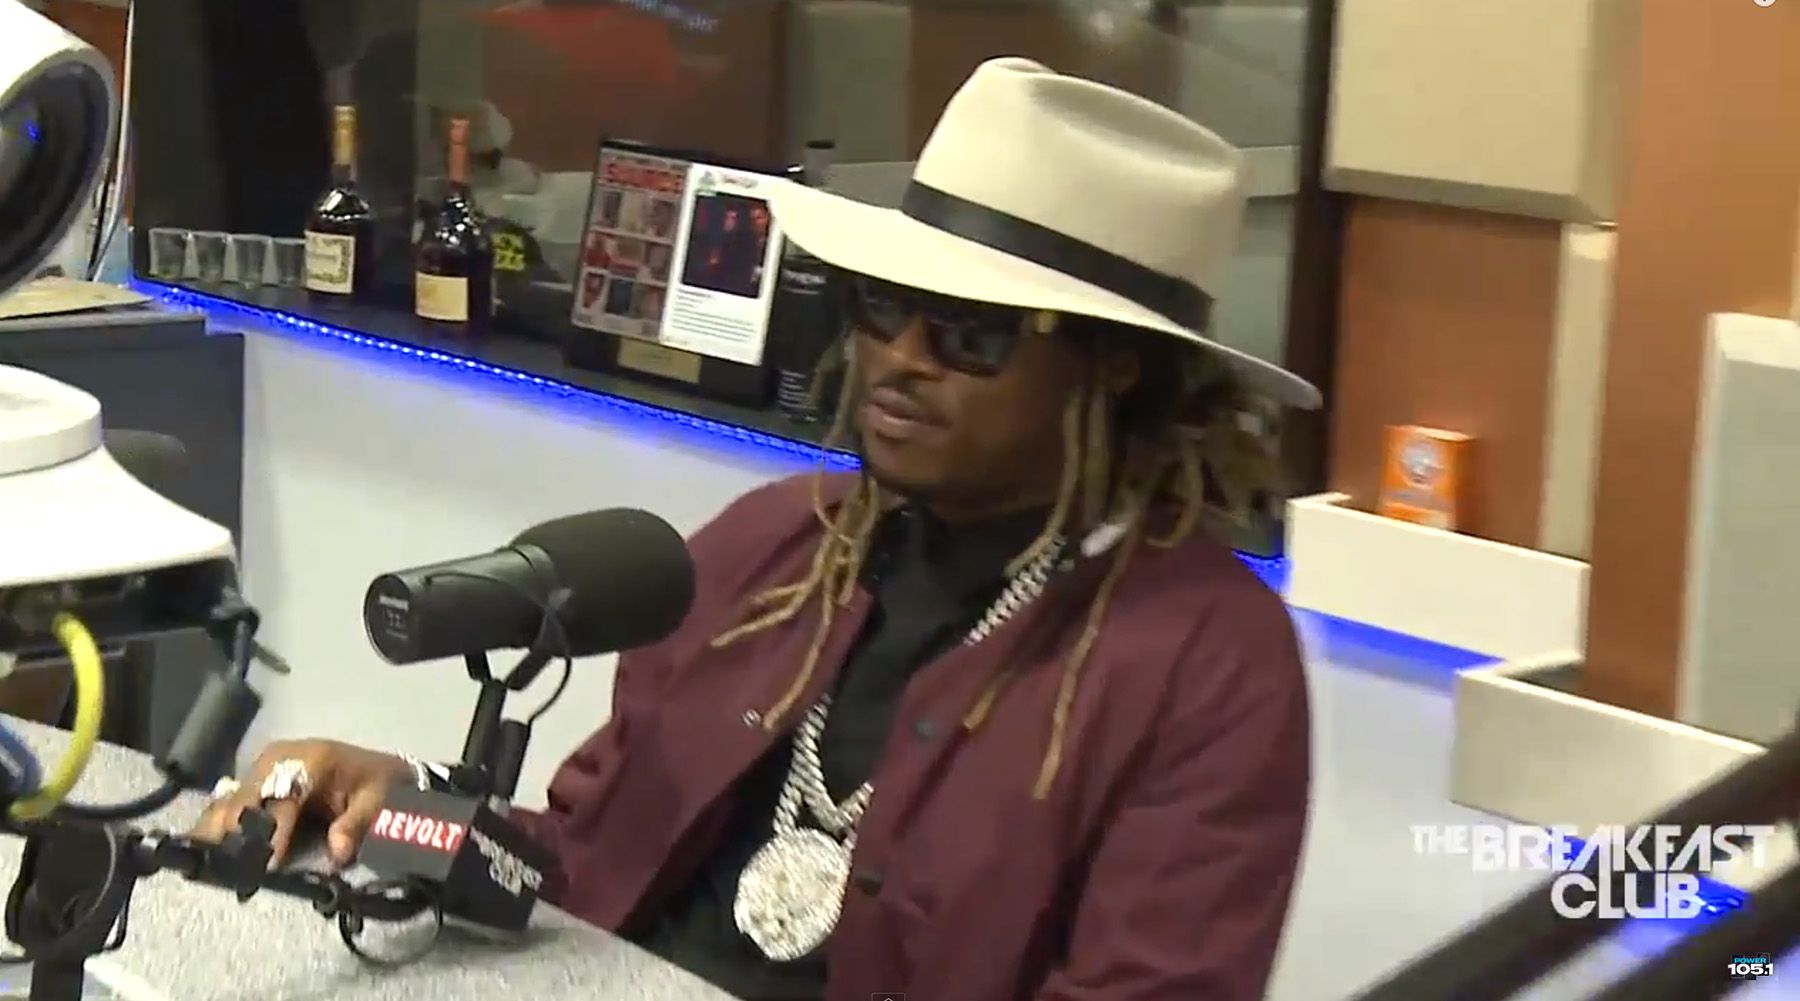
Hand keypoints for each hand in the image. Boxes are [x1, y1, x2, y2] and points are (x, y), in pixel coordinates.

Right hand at [189, 739, 412, 869]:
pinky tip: (201, 845)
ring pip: (231, 799)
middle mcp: (280, 758)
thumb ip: (356, 824)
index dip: (274, 830)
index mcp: (311, 759)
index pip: (284, 796)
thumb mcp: (378, 800)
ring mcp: (263, 768)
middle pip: (247, 797)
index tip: (267, 860)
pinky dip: (216, 823)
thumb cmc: (378, 784)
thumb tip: (337, 851)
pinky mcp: (256, 781)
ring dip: (216, 829)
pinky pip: (230, 802)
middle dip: (234, 831)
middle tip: (226, 868)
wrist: (377, 769)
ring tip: (206, 860)